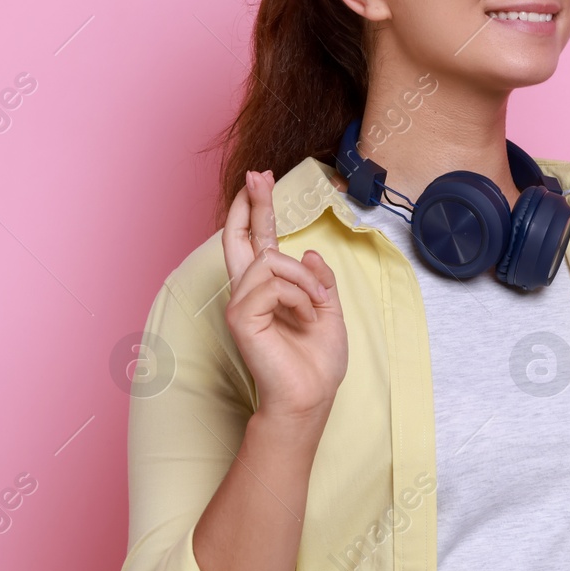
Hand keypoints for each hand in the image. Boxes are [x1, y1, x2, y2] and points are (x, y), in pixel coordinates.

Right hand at [222, 169, 347, 430]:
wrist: (311, 396)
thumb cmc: (317, 361)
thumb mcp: (329, 310)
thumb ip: (319, 280)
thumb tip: (311, 251)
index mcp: (269, 290)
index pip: (258, 243)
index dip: (257, 211)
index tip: (259, 181)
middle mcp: (249, 292)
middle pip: (241, 238)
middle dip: (251, 203)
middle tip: (256, 175)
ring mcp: (241, 304)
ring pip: (272, 260)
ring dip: (305, 280)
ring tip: (316, 307)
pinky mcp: (240, 317)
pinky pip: (273, 284)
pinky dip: (300, 296)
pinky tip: (305, 315)